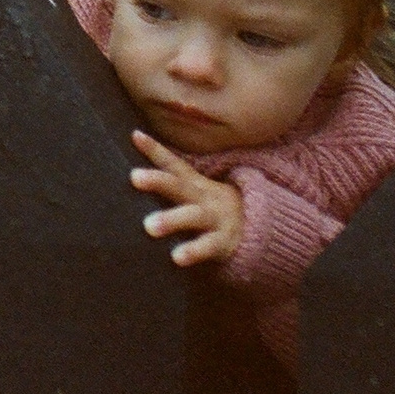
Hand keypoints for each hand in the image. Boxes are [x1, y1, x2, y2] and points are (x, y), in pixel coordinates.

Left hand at [129, 130, 243, 266]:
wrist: (261, 230)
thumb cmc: (213, 211)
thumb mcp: (195, 193)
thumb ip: (170, 185)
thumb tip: (132, 171)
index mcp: (194, 184)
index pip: (173, 164)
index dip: (155, 149)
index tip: (135, 135)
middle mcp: (204, 197)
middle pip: (179, 186)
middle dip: (157, 180)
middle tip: (134, 177)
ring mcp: (215, 218)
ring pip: (193, 216)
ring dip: (171, 220)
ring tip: (149, 226)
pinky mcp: (222, 242)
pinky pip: (207, 246)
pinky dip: (193, 251)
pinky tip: (176, 258)